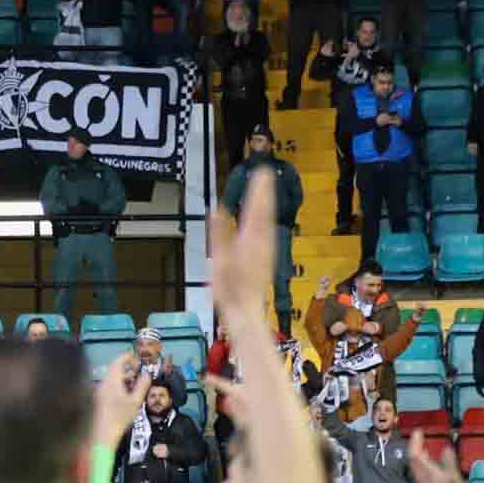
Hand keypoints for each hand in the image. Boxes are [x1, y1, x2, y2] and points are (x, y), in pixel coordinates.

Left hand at [90, 353, 141, 457]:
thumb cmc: (119, 418)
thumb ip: (142, 386)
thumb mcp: (135, 402)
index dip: (126, 357)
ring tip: (134, 382)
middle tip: (137, 369)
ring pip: (110, 379)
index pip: (117, 362)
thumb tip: (146, 375)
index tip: (134, 355)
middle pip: (113, 370)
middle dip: (126, 368)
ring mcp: (97, 392)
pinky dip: (116, 385)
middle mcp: (101, 384)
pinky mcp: (96, 400)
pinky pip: (107, 387)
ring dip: (122, 377)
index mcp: (110, 382)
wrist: (101, 435)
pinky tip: (124, 393)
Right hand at [209, 171, 282, 332]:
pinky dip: (265, 217)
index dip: (258, 190)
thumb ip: (219, 233)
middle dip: (264, 192)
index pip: (256, 208)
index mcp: (251, 237)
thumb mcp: (219, 259)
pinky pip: (266, 229)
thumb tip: (215, 208)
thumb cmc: (230, 287)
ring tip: (265, 188)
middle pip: (265, 210)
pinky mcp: (265, 256)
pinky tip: (262, 217)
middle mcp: (262, 240)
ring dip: (266, 203)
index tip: (261, 171)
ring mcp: (266, 248)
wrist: (245, 310)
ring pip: (268, 219)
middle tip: (265, 173)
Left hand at [410, 432, 465, 482]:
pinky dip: (418, 458)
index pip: (415, 453)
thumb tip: (446, 449)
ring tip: (420, 442)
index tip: (417, 432)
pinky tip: (424, 456)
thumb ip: (449, 460)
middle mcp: (419, 473)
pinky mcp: (421, 481)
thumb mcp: (453, 474)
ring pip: (413, 461)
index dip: (415, 441)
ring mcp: (419, 477)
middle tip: (418, 435)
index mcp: (425, 469)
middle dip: (414, 444)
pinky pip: (416, 466)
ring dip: (415, 450)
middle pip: (412, 455)